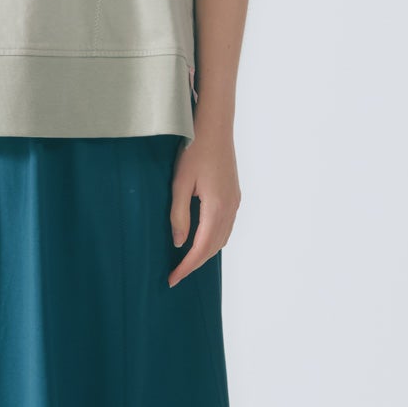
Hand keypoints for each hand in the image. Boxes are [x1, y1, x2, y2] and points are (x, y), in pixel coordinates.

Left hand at [168, 127, 238, 287]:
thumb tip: (179, 243)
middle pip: (214, 247)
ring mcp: (235, 202)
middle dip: (195, 264)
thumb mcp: (180, 183)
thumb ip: (178, 215)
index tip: (172, 279)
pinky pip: (226, 226)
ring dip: (205, 253)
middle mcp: (230, 209)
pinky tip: (201, 239)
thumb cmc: (195, 150)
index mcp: (217, 208)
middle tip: (175, 275)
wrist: (216, 126)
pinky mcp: (234, 195)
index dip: (186, 267)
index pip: (200, 248)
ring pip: (222, 238)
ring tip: (186, 262)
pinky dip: (214, 239)